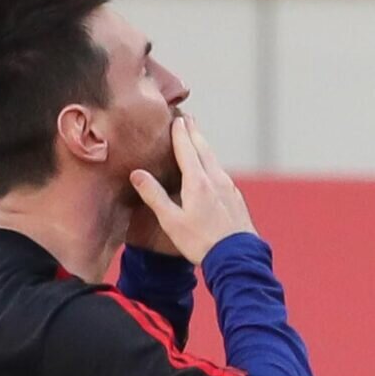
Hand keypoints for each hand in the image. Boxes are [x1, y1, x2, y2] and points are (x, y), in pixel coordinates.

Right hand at [129, 114, 256, 264]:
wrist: (237, 258)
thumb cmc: (201, 242)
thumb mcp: (172, 221)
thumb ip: (154, 195)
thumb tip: (137, 173)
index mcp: (198, 182)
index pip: (186, 149)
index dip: (180, 133)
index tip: (176, 118)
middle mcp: (216, 179)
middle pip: (203, 149)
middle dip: (194, 132)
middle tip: (188, 118)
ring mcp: (229, 188)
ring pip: (214, 160)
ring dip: (204, 146)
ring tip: (198, 138)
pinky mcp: (235, 198)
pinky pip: (222, 173)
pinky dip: (213, 163)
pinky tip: (213, 170)